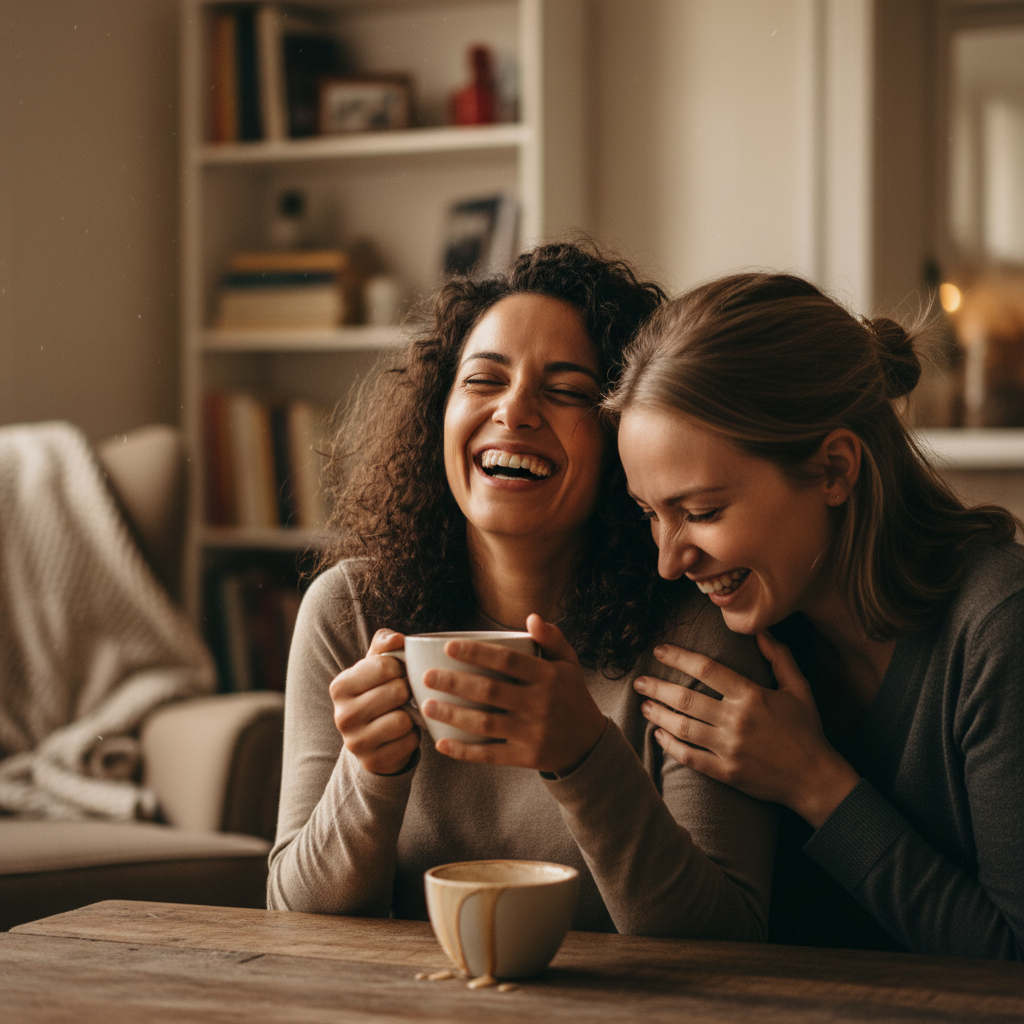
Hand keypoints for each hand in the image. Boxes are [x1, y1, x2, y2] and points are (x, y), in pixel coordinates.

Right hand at [329, 628, 419, 775]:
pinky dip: (413, 736)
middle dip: (408, 691)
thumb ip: (385, 644)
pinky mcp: (373, 762)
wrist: (372, 740)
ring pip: (403, 719)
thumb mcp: (376, 666)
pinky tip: (403, 734)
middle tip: (405, 695)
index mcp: (340, 686)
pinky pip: (409, 742)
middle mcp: (342, 715)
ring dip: (411, 715)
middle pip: (397, 691)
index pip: (386, 666)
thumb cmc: (377, 693)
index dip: (402, 668)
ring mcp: (355, 742)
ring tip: (403, 713)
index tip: (399, 674)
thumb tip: (398, 638)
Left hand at [421, 614, 606, 775]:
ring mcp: (533, 732)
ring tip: (427, 705)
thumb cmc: (572, 696)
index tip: (448, 647)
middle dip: (454, 682)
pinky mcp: (527, 757)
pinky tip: (441, 742)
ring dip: (452, 714)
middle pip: (489, 691)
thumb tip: (531, 617)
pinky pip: (490, 754)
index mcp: (549, 676)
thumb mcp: (569, 664)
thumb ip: (552, 638)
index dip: (476, 652)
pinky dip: (464, 751)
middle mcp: (541, 703)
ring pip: (485, 723)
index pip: (507, 660)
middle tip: (426, 676)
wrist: (590, 744)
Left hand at [635, 632, 859, 827]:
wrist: (815, 779)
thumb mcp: (799, 689)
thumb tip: (760, 630)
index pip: (706, 668)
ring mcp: (729, 748)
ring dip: (658, 714)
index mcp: (751, 696)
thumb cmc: (806, 731)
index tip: (659, 650)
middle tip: (639, 681)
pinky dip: (670, 745)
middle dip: (657, 687)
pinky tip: (658, 734)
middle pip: (686, 698)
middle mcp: (736, 720)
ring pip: (682, 727)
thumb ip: (779, 657)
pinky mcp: (725, 772)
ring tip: (644, 705)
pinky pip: (689, 757)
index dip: (679, 656)